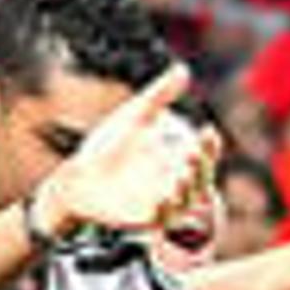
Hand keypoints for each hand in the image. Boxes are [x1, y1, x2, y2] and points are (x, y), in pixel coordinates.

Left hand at [37, 64, 217, 235]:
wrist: (79, 176)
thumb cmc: (110, 146)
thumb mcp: (136, 115)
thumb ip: (160, 95)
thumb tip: (183, 70)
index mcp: (179, 159)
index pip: (204, 154)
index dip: (210, 145)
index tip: (207, 131)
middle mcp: (177, 183)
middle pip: (200, 178)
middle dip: (201, 167)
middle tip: (194, 152)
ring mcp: (163, 203)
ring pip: (185, 201)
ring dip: (187, 190)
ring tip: (182, 175)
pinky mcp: (146, 220)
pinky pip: (162, 218)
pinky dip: (166, 210)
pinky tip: (165, 197)